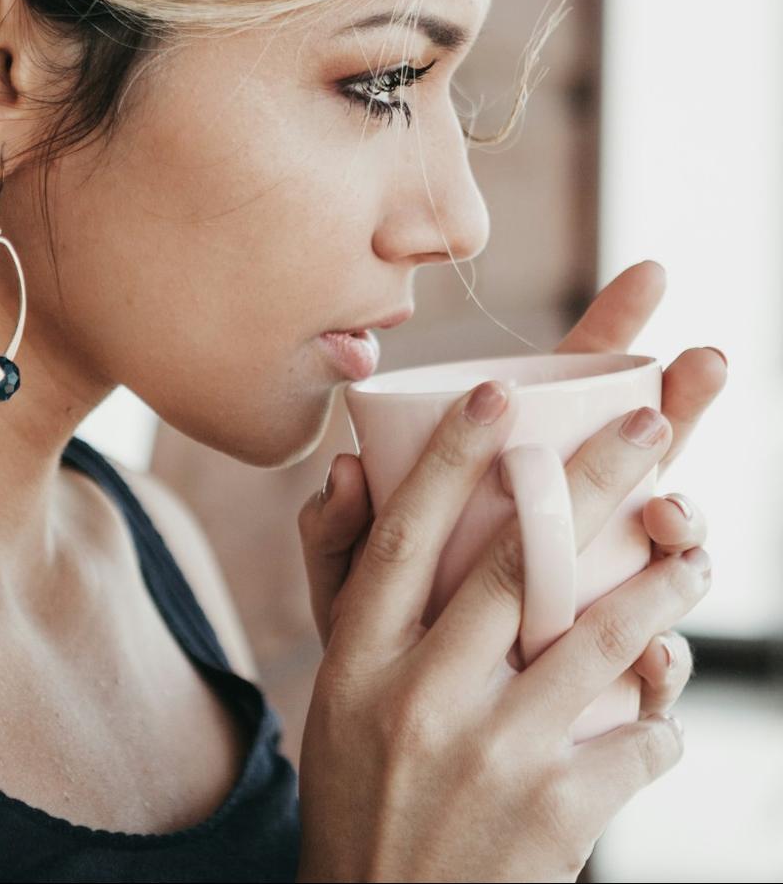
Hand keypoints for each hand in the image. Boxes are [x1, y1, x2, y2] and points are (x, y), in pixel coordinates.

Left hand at [301, 259, 727, 660]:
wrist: (394, 766)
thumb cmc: (373, 653)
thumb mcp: (343, 590)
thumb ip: (336, 533)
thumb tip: (342, 472)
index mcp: (505, 488)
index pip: (562, 396)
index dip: (610, 334)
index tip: (653, 275)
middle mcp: (562, 529)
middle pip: (633, 452)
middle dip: (678, 403)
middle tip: (705, 362)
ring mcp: (595, 595)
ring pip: (662, 545)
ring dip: (680, 520)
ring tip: (669, 517)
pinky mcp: (607, 677)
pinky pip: (651, 662)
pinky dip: (664, 658)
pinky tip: (659, 656)